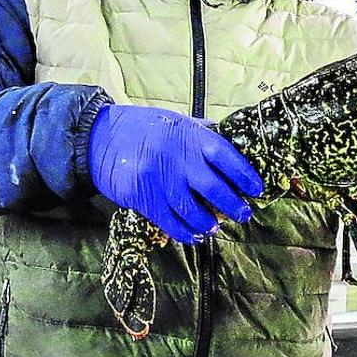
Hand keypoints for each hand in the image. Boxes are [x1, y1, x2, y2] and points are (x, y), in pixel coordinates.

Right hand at [88, 104, 263, 244]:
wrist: (100, 138)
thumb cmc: (142, 128)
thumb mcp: (175, 121)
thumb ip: (201, 134)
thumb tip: (231, 145)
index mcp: (190, 136)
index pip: (226, 157)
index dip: (244, 175)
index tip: (256, 189)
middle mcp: (177, 158)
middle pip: (215, 188)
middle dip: (233, 206)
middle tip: (243, 214)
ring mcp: (160, 179)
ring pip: (193, 210)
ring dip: (209, 223)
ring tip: (215, 227)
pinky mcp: (143, 198)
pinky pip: (171, 222)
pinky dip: (186, 232)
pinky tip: (195, 234)